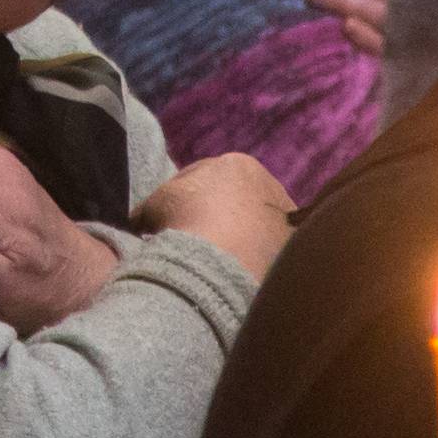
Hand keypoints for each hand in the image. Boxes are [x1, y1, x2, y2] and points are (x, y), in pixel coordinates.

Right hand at [136, 150, 298, 280]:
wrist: (222, 260)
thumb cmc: (186, 220)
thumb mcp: (155, 204)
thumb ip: (151, 207)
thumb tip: (141, 221)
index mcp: (237, 164)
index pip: (207, 177)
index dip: (185, 200)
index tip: (173, 222)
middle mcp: (269, 184)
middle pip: (238, 200)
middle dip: (219, 217)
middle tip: (198, 242)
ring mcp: (287, 218)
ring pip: (257, 226)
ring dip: (241, 238)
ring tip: (219, 262)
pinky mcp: (295, 250)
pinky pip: (270, 251)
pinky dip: (256, 259)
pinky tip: (239, 273)